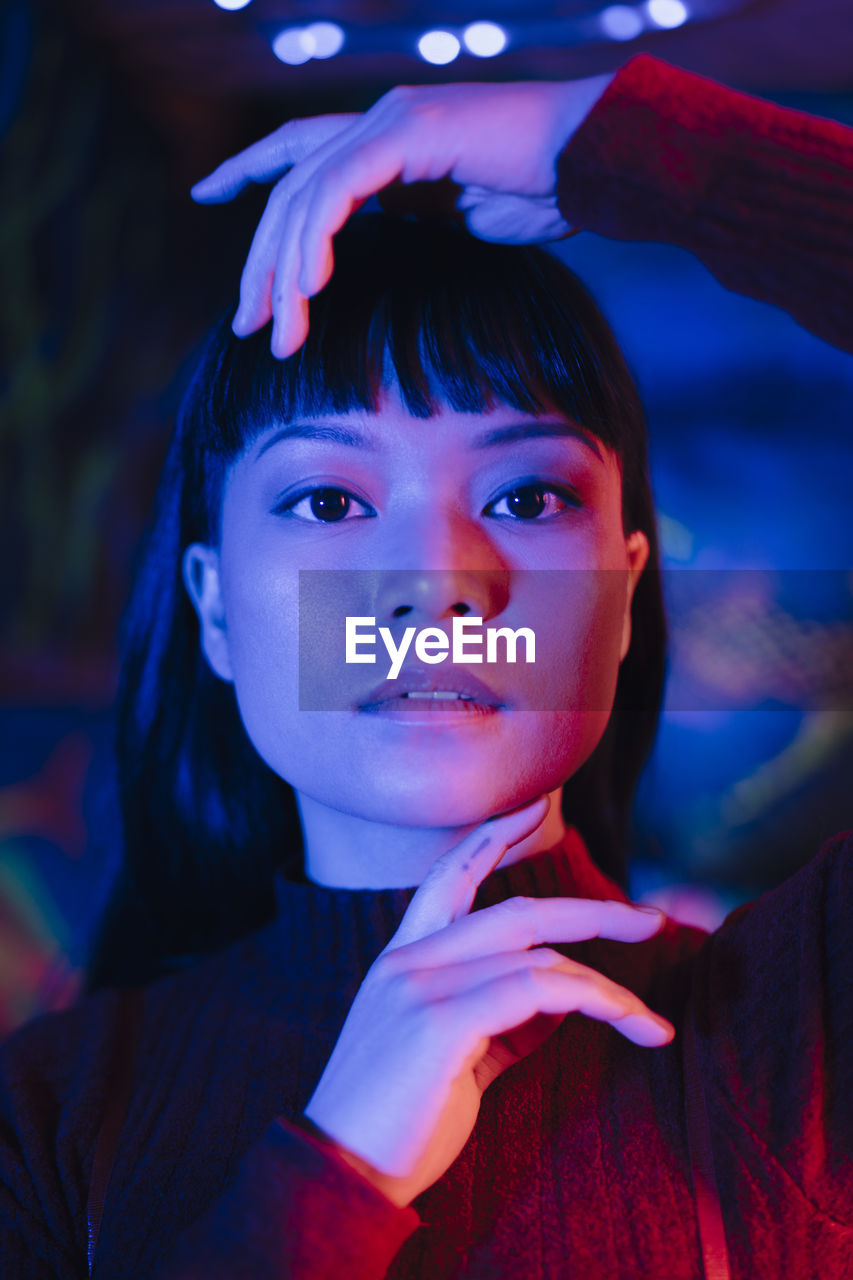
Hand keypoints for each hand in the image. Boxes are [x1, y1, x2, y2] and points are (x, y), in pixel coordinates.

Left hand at [190, 75, 612, 357]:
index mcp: (386, 139)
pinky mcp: (407, 130)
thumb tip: (384, 250)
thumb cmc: (547, 190)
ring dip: (284, 271)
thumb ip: (414, 220)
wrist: (600, 157)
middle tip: (247, 324)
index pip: (299, 155)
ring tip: (280, 332)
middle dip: (261, 261)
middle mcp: (377, 121)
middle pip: (290, 187)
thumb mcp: (462, 216)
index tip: (207, 193)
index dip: (249, 172)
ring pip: (305, 194)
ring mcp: (390, 119)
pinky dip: (315, 239)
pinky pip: (338, 188)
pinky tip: (307, 286)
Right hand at [302, 793, 673, 1207]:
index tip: (536, 805)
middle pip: (516, 911)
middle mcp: (409, 959)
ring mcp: (421, 985)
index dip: (494, 836)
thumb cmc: (399, 1119)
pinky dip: (599, 1001)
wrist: (342, 1175)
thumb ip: (499, 1015)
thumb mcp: (453, 1053)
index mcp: (403, 959)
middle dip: (591, 912)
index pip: (451, 876)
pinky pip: (541, 991)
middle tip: (651, 921)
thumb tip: (562, 995)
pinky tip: (632, 1024)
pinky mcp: (441, 1021)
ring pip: (539, 956)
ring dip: (608, 986)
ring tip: (651, 1022)